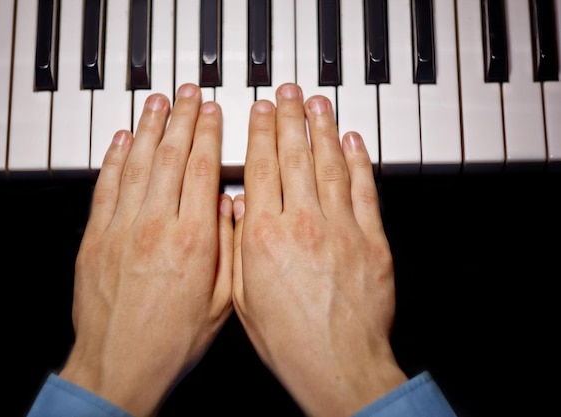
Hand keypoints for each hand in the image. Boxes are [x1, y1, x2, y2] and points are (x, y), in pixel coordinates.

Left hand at [59, 84, 233, 416]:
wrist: (120, 365)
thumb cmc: (172, 341)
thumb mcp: (222, 301)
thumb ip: (228, 249)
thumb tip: (231, 209)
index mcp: (193, 240)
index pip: (202, 170)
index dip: (209, 135)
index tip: (213, 112)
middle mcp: (156, 225)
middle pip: (171, 157)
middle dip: (182, 119)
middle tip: (188, 94)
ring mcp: (122, 228)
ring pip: (138, 164)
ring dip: (150, 128)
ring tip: (158, 102)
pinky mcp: (96, 238)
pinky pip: (107, 186)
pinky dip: (115, 158)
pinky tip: (124, 139)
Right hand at [232, 83, 407, 416]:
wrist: (338, 366)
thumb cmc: (288, 340)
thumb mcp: (243, 296)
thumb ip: (238, 247)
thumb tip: (238, 210)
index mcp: (265, 237)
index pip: (261, 169)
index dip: (261, 134)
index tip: (261, 111)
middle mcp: (303, 224)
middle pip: (295, 157)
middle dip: (291, 119)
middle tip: (290, 93)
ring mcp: (341, 229)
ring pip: (330, 165)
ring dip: (323, 130)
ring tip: (318, 104)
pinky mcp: (371, 241)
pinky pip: (365, 191)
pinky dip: (359, 162)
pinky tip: (352, 142)